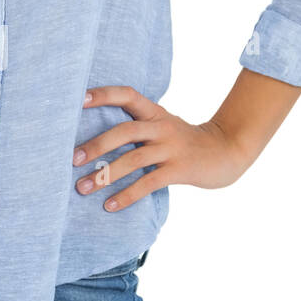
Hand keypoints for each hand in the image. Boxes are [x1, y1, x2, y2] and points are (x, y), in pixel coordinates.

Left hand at [73, 85, 251, 211]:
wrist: (228, 151)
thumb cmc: (185, 142)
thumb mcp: (163, 126)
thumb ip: (138, 127)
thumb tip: (93, 139)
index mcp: (155, 112)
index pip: (127, 95)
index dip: (103, 95)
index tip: (77, 100)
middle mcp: (162, 126)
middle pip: (125, 130)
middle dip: (96, 145)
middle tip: (72, 159)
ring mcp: (172, 148)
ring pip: (134, 159)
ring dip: (105, 174)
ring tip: (83, 188)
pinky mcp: (180, 170)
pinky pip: (149, 183)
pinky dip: (127, 195)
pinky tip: (109, 206)